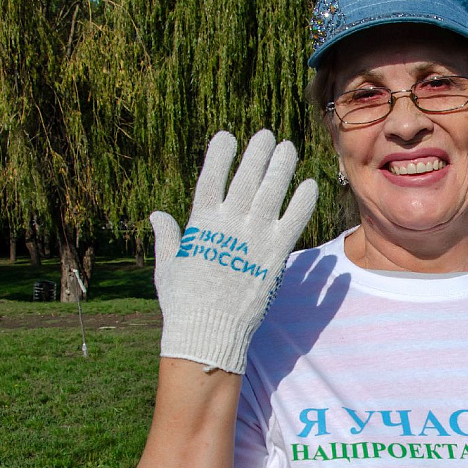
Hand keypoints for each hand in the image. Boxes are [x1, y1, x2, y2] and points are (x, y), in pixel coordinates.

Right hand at [151, 130, 316, 373]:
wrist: (209, 332)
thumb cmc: (183, 302)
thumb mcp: (168, 267)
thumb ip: (166, 238)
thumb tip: (157, 215)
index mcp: (201, 224)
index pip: (211, 179)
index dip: (219, 155)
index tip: (227, 136)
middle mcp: (229, 224)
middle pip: (247, 178)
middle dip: (256, 154)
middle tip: (266, 136)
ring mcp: (254, 237)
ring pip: (272, 192)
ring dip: (281, 167)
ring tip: (288, 148)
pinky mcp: (275, 255)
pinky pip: (293, 221)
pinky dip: (302, 202)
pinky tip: (310, 184)